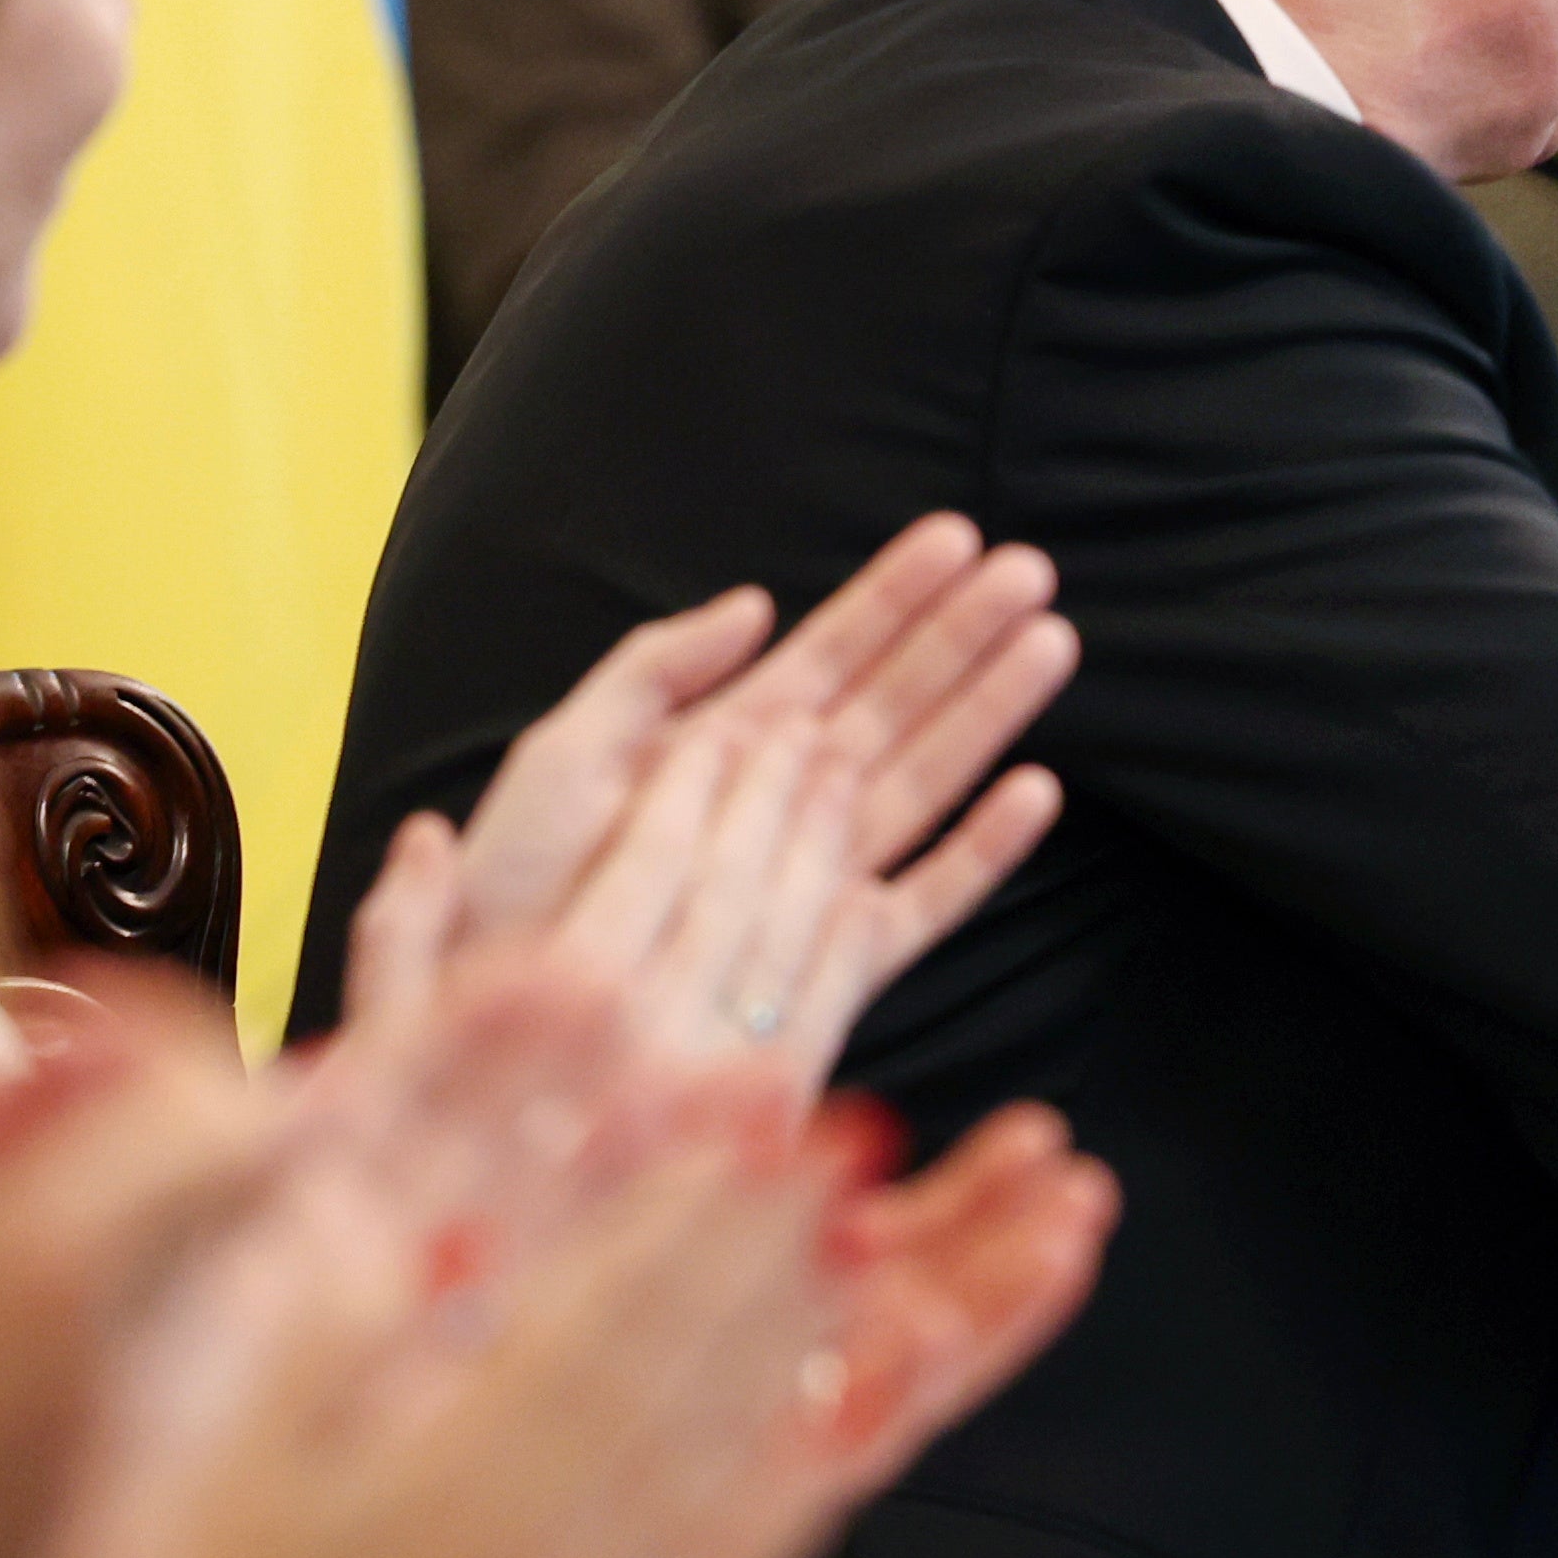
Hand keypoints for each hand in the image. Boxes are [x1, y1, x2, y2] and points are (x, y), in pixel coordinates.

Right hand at [0, 766, 274, 1557]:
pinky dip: (48, 1355)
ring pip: (160, 1302)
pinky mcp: (57, 1556)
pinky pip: (105, 1412)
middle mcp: (119, 1363)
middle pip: (211, 1198)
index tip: (52, 1034)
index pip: (224, 1096)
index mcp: (65, 1255)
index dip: (154, 1039)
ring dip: (85, 1243)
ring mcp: (96, 1470)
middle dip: (130, 1136)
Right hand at [85, 1035, 1113, 1557]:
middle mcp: (567, 1546)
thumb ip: (324, 1336)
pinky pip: (767, 1542)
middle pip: (708, 1362)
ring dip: (837, 1330)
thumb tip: (410, 1228)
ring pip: (761, 1443)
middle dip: (789, 1238)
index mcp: (461, 1482)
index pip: (610, 1315)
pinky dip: (832, 1454)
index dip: (695, 1206)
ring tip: (896, 1230)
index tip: (757, 1112)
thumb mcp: (232, 1458)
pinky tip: (889, 1380)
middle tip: (860, 1136)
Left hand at [338, 516, 1077, 1098]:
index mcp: (722, 742)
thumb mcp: (565, 753)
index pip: (829, 652)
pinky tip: (1034, 794)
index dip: (893, 594)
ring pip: (925, 779)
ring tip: (1050, 645)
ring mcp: (813, 878)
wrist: (507, 1020)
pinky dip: (982, 850)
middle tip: (1034, 571)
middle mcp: (782, 802)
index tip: (958, 537)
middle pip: (896, 704)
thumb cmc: (518, 890)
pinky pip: (926, 900)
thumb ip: (654, 672)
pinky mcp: (834, 963)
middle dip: (963, 636)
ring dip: (988, 713)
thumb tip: (756, 601)